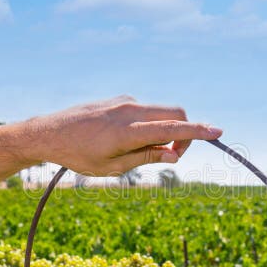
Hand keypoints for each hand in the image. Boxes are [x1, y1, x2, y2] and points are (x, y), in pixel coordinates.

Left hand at [29, 96, 221, 175]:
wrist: (49, 133)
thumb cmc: (79, 156)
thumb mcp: (112, 167)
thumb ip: (146, 158)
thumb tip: (173, 154)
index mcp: (127, 131)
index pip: (171, 128)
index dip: (197, 131)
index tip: (218, 132)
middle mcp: (129, 110)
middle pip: (174, 113)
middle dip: (184, 132)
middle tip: (172, 154)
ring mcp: (125, 101)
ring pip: (161, 112)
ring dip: (165, 130)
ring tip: (142, 150)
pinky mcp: (120, 99)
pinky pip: (147, 110)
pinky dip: (151, 124)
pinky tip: (128, 139)